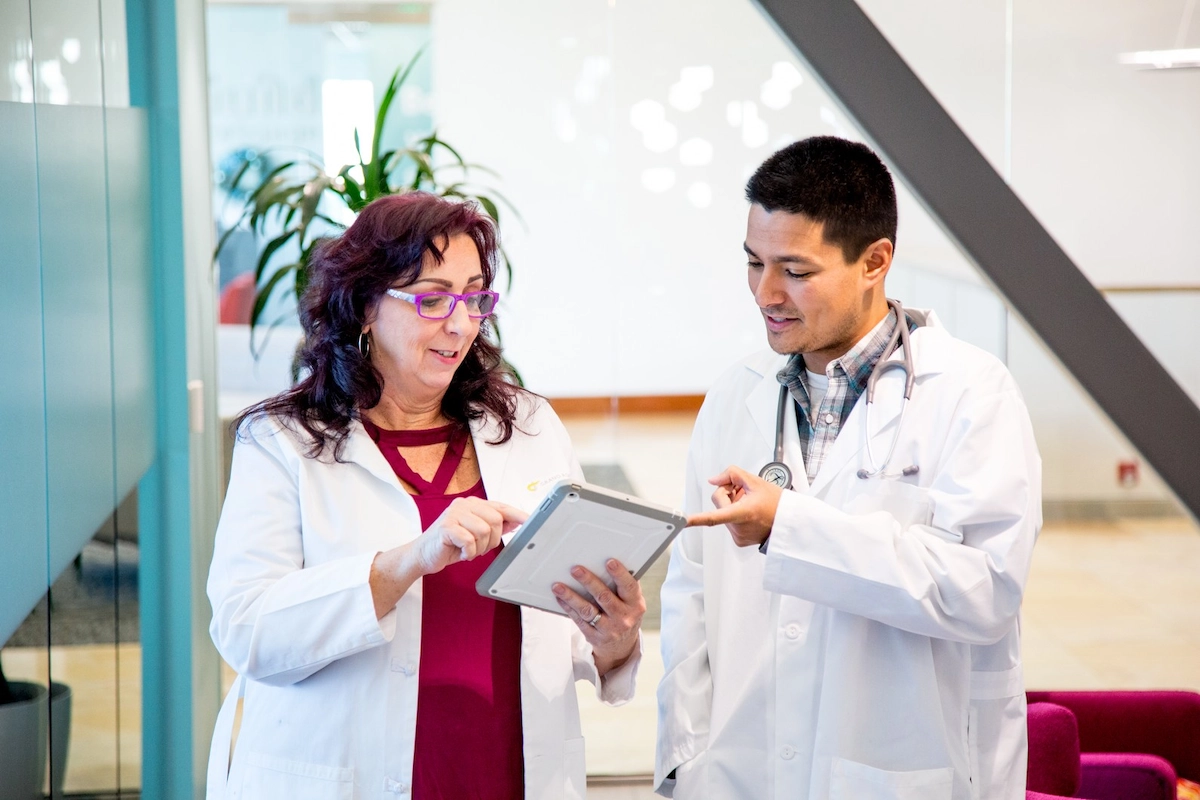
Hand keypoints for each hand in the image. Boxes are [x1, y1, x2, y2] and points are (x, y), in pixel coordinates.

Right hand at [411, 497, 526, 574]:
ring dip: (479, 548)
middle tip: (479, 548)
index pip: (500, 506)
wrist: (421, 555)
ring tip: (467, 550)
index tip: (530, 521)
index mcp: (472, 504)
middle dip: (492, 540)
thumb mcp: (475, 534)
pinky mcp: (446, 527)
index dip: (517, 514)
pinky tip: (460, 552)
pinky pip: (470, 541)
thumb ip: (493, 526)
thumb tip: (515, 522)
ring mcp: (454, 514)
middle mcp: (464, 505)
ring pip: (484, 531)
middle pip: (495, 520)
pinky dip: (468, 552)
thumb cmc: (449, 544)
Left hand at [553, 560, 644, 675]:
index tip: (609, 562)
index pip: (629, 587)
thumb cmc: (626, 614)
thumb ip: (624, 586)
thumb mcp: (632, 602)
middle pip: (604, 597)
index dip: (620, 574)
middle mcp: (623, 618)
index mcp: (635, 605)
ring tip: (558, 586)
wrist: (622, 646)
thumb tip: (609, 562)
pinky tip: (560, 598)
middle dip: (589, 582)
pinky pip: (579, 620)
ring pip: (587, 610)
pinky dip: (568, 608)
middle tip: (575, 569)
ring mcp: (609, 629)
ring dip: (571, 597)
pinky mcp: (594, 636)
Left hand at [686, 465, 782, 547]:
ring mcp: (738, 536)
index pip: (713, 516)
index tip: (681, 521)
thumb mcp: (756, 481)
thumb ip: (732, 474)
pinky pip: (729, 523)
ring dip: (733, 504)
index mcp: (742, 513)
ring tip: (750, 503)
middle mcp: (738, 528)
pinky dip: (736, 515)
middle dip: (727, 494)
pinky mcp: (739, 541)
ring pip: (723, 513)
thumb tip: (713, 479)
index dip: (695, 518)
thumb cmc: (777, 504)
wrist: (791, 524)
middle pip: (718, 504)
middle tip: (743, 491)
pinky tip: (750, 513)